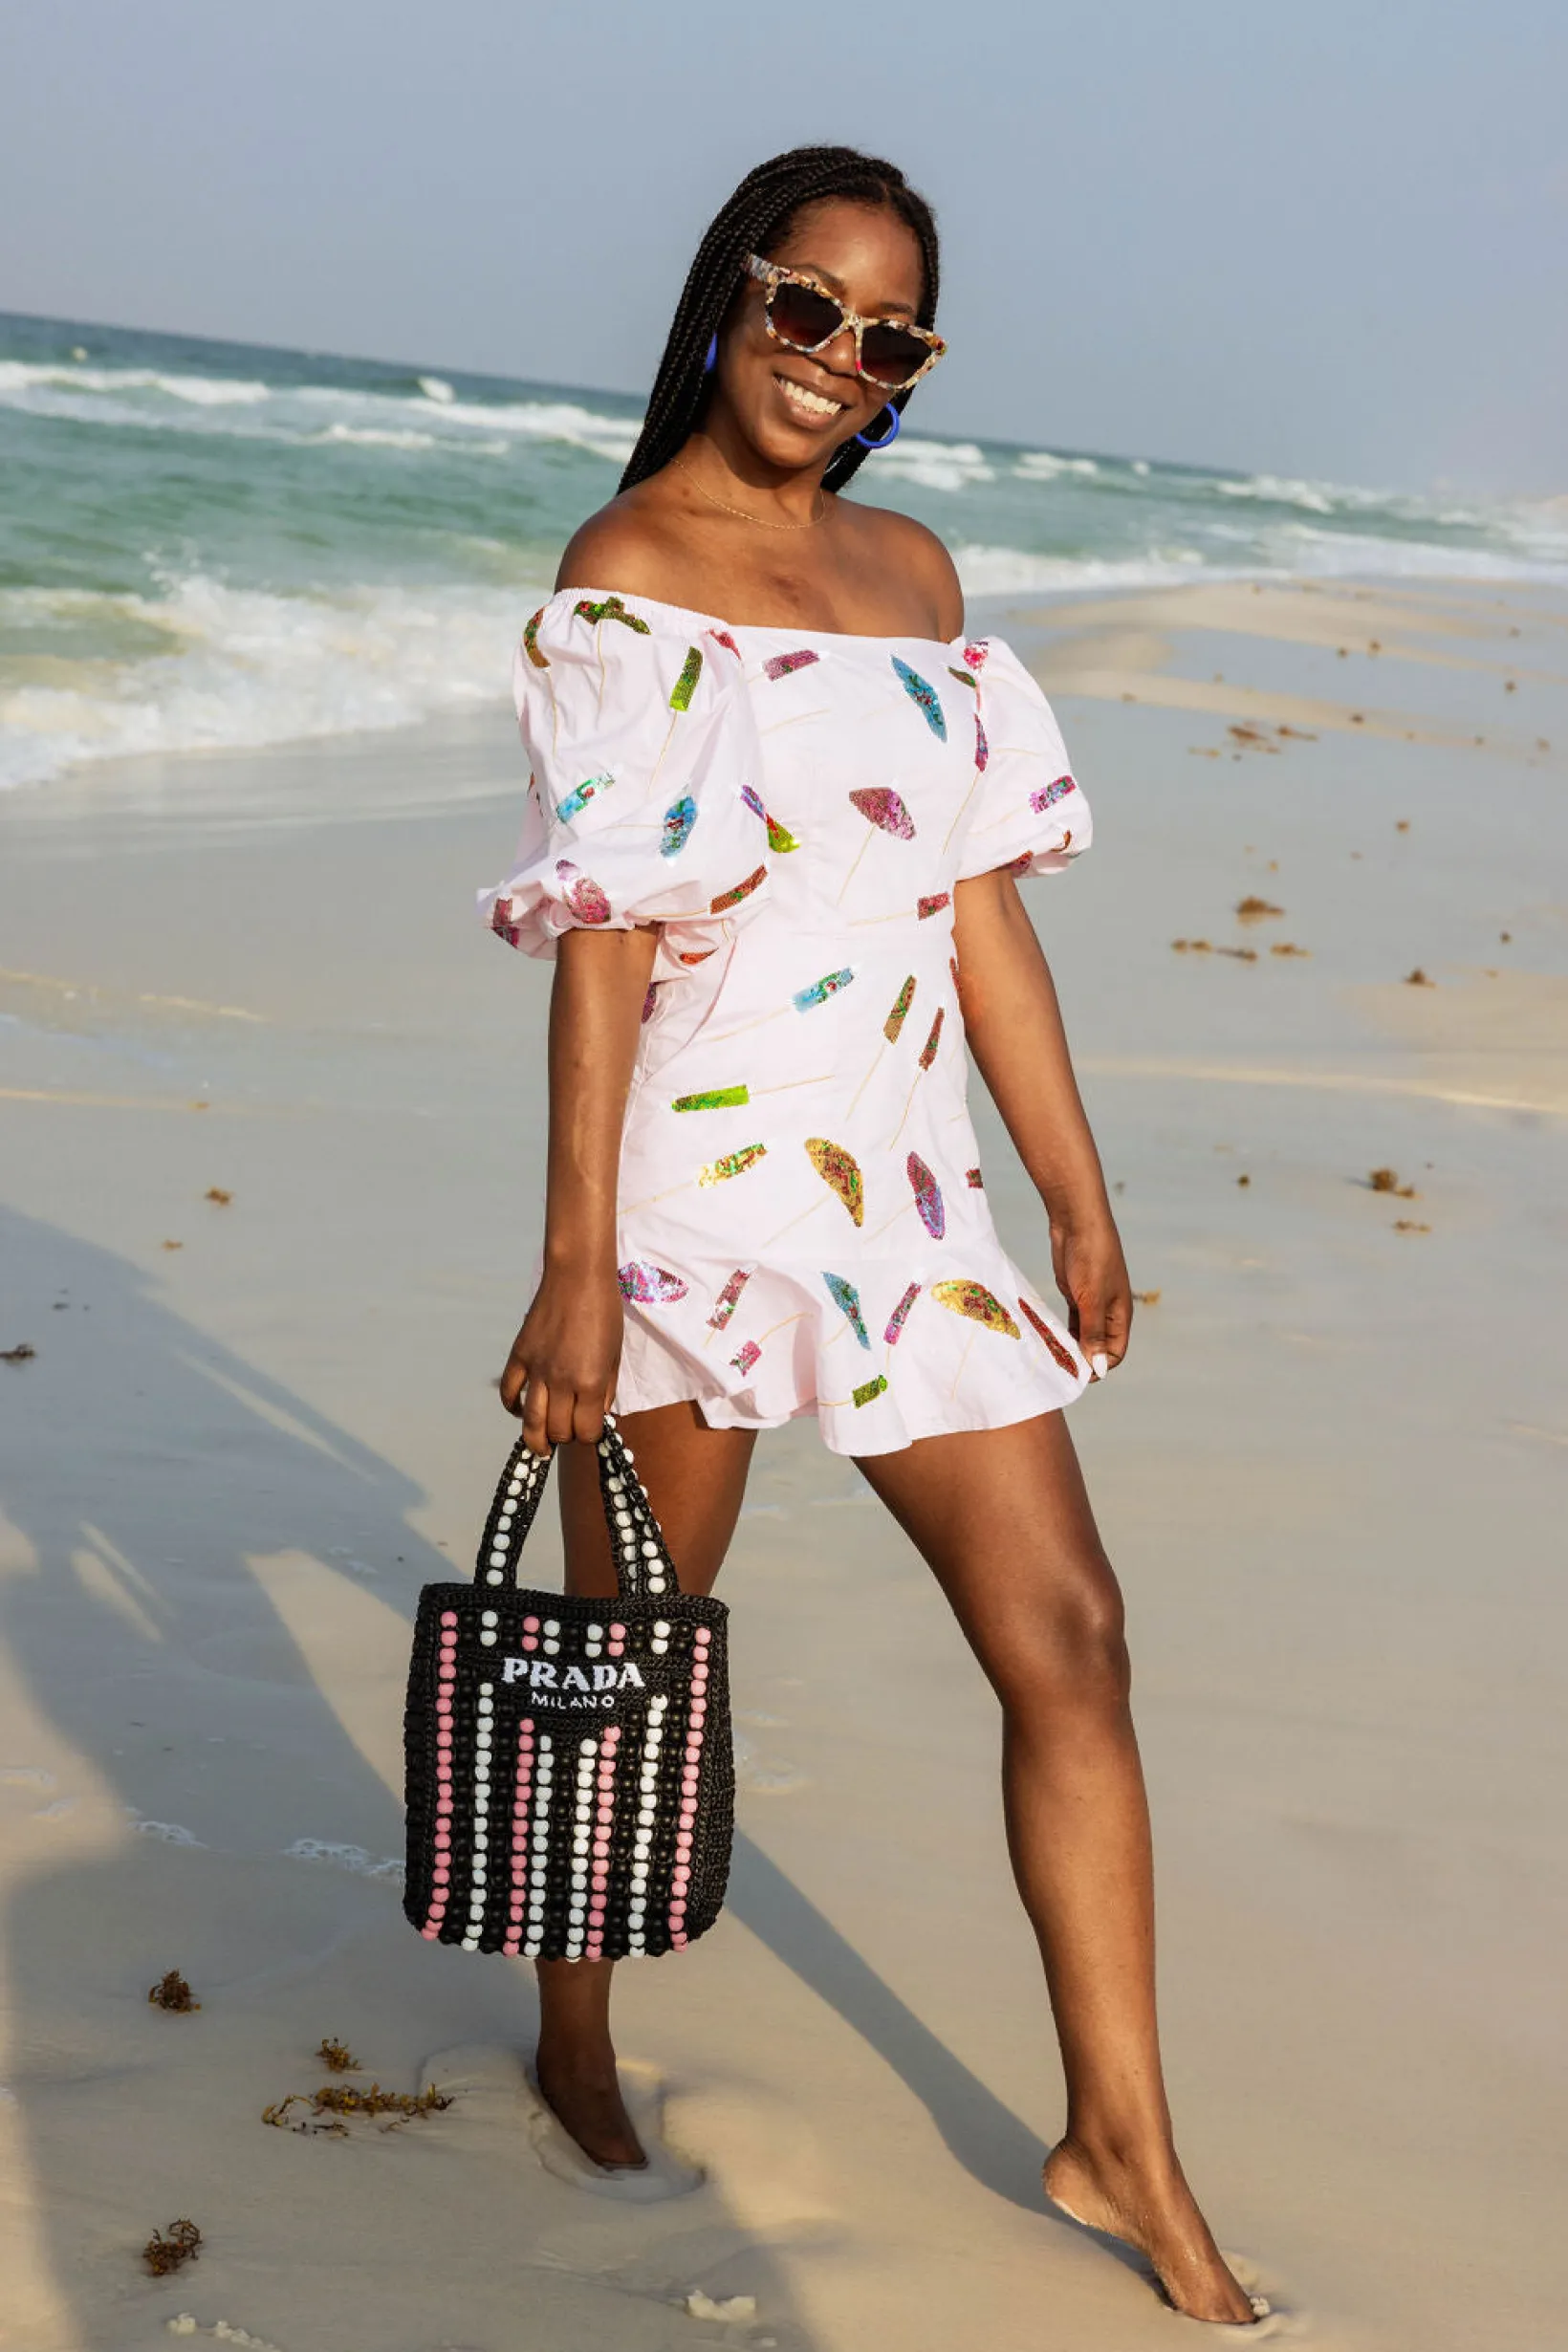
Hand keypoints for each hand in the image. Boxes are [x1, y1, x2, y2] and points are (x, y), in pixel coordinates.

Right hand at [499, 1265, 623, 1454]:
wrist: (578, 1276)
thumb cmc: (605, 1312)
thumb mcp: (616, 1355)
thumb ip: (607, 1390)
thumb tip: (598, 1416)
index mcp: (590, 1382)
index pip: (585, 1431)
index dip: (590, 1436)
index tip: (591, 1430)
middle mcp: (561, 1380)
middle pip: (557, 1431)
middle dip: (566, 1438)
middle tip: (569, 1432)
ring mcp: (537, 1368)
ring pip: (529, 1421)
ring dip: (536, 1438)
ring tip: (541, 1445)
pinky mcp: (520, 1355)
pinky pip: (509, 1391)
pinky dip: (512, 1406)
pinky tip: (520, 1410)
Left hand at [1049, 1203, 1132, 1379]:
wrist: (1077, 1221)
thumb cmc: (1091, 1257)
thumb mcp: (1091, 1299)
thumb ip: (1093, 1333)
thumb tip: (1099, 1368)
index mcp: (1121, 1313)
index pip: (1115, 1352)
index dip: (1099, 1366)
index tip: (1076, 1375)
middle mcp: (1108, 1310)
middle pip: (1099, 1346)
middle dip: (1083, 1359)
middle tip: (1059, 1370)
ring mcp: (1091, 1301)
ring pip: (1084, 1333)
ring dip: (1072, 1346)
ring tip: (1052, 1358)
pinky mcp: (1075, 1292)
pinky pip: (1072, 1320)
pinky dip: (1063, 1331)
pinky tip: (1049, 1339)